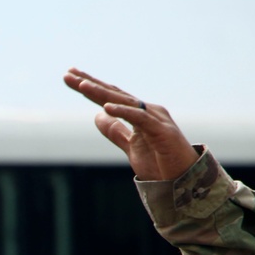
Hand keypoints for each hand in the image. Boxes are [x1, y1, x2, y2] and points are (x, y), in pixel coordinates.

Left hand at [63, 68, 199, 180]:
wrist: (185, 180)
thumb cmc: (162, 163)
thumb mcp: (131, 146)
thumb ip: (116, 131)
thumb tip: (97, 115)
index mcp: (139, 114)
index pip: (110, 97)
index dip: (91, 87)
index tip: (70, 76)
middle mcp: (147, 111)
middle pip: (114, 94)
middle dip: (90, 83)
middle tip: (68, 73)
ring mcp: (156, 119)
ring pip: (124, 102)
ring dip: (102, 93)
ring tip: (82, 85)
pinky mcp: (162, 132)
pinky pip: (140, 119)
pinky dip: (123, 112)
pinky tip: (105, 107)